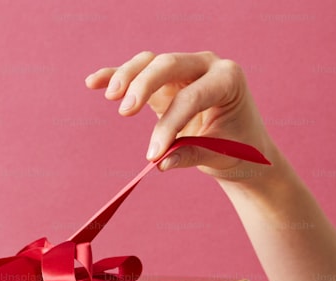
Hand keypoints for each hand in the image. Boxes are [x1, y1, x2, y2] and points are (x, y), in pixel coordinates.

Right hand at [85, 51, 274, 179]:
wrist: (242, 145)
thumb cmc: (237, 148)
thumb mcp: (220, 153)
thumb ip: (191, 154)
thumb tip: (161, 163)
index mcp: (227, 79)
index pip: (191, 97)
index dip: (169, 125)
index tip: (152, 156)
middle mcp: (205, 66)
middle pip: (168, 64)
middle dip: (144, 85)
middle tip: (125, 112)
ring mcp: (183, 71)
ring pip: (149, 62)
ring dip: (127, 76)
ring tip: (112, 98)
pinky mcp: (164, 82)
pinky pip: (137, 74)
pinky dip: (115, 75)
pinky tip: (93, 82)